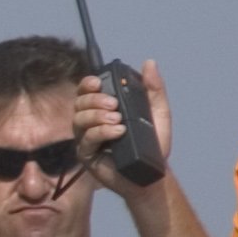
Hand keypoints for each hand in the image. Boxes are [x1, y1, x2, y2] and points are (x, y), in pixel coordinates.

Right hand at [73, 59, 174, 198]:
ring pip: (79, 120)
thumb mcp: (158, 112)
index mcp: (104, 108)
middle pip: (80, 103)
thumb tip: (149, 63)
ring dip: (97, 116)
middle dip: (95, 100)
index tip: (97, 82)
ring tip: (118, 121)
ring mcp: (87, 138)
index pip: (86, 91)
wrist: (152, 173)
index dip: (87, 84)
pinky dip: (101, 132)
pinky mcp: (86, 155)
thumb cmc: (154, 144)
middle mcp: (91, 121)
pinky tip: (117, 132)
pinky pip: (87, 139)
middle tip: (114, 105)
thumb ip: (153, 88)